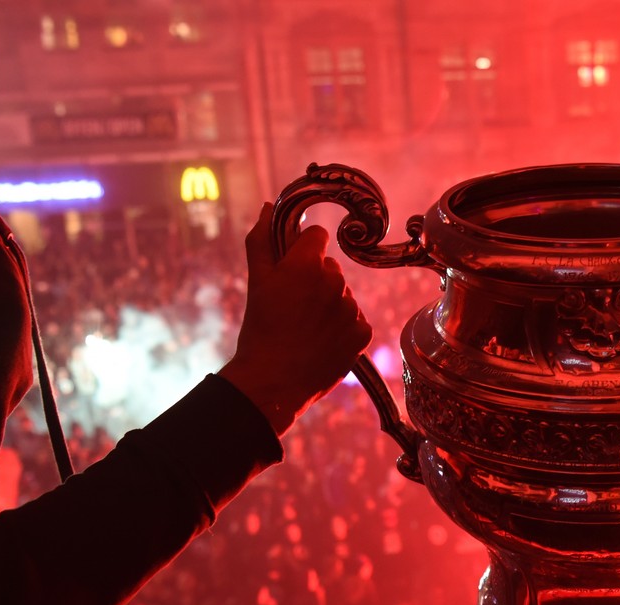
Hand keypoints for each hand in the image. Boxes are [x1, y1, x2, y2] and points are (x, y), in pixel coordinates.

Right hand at [220, 204, 371, 434]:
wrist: (273, 381)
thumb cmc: (260, 330)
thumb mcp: (256, 281)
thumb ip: (262, 239)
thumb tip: (267, 207)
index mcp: (306, 264)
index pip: (318, 235)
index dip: (304, 250)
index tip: (294, 268)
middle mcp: (334, 281)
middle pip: (331, 267)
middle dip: (316, 279)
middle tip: (295, 305)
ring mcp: (351, 307)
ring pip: (343, 293)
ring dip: (329, 304)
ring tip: (307, 327)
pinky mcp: (363, 332)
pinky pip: (355, 318)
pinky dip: (342, 327)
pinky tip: (322, 340)